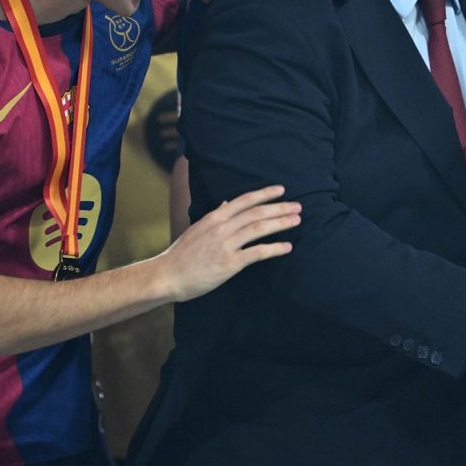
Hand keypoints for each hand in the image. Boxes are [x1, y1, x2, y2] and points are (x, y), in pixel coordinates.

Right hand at [159, 184, 298, 300]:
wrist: (167, 275)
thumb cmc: (181, 254)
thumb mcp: (197, 229)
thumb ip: (214, 216)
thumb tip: (227, 204)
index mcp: (214, 217)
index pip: (244, 201)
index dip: (264, 194)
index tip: (281, 190)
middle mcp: (222, 227)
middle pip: (257, 212)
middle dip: (280, 208)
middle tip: (298, 206)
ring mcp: (226, 244)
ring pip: (259, 228)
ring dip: (281, 223)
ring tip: (297, 221)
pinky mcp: (230, 263)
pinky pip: (257, 253)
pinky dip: (275, 248)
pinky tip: (287, 246)